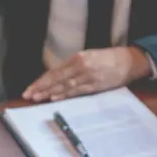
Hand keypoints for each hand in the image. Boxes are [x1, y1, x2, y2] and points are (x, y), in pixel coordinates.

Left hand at [22, 47, 151, 101]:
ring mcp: (87, 75)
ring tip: (37, 98)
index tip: (29, 88)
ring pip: (64, 84)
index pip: (54, 72)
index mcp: (76, 58)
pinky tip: (55, 97)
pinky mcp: (95, 84)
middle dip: (40, 87)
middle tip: (28, 95)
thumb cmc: (107, 60)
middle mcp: (79, 65)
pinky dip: (65, 93)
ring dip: (49, 92)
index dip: (41, 81)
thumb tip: (57, 81)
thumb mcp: (88, 58)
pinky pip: (77, 90)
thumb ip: (73, 68)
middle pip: (55, 78)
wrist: (129, 61)